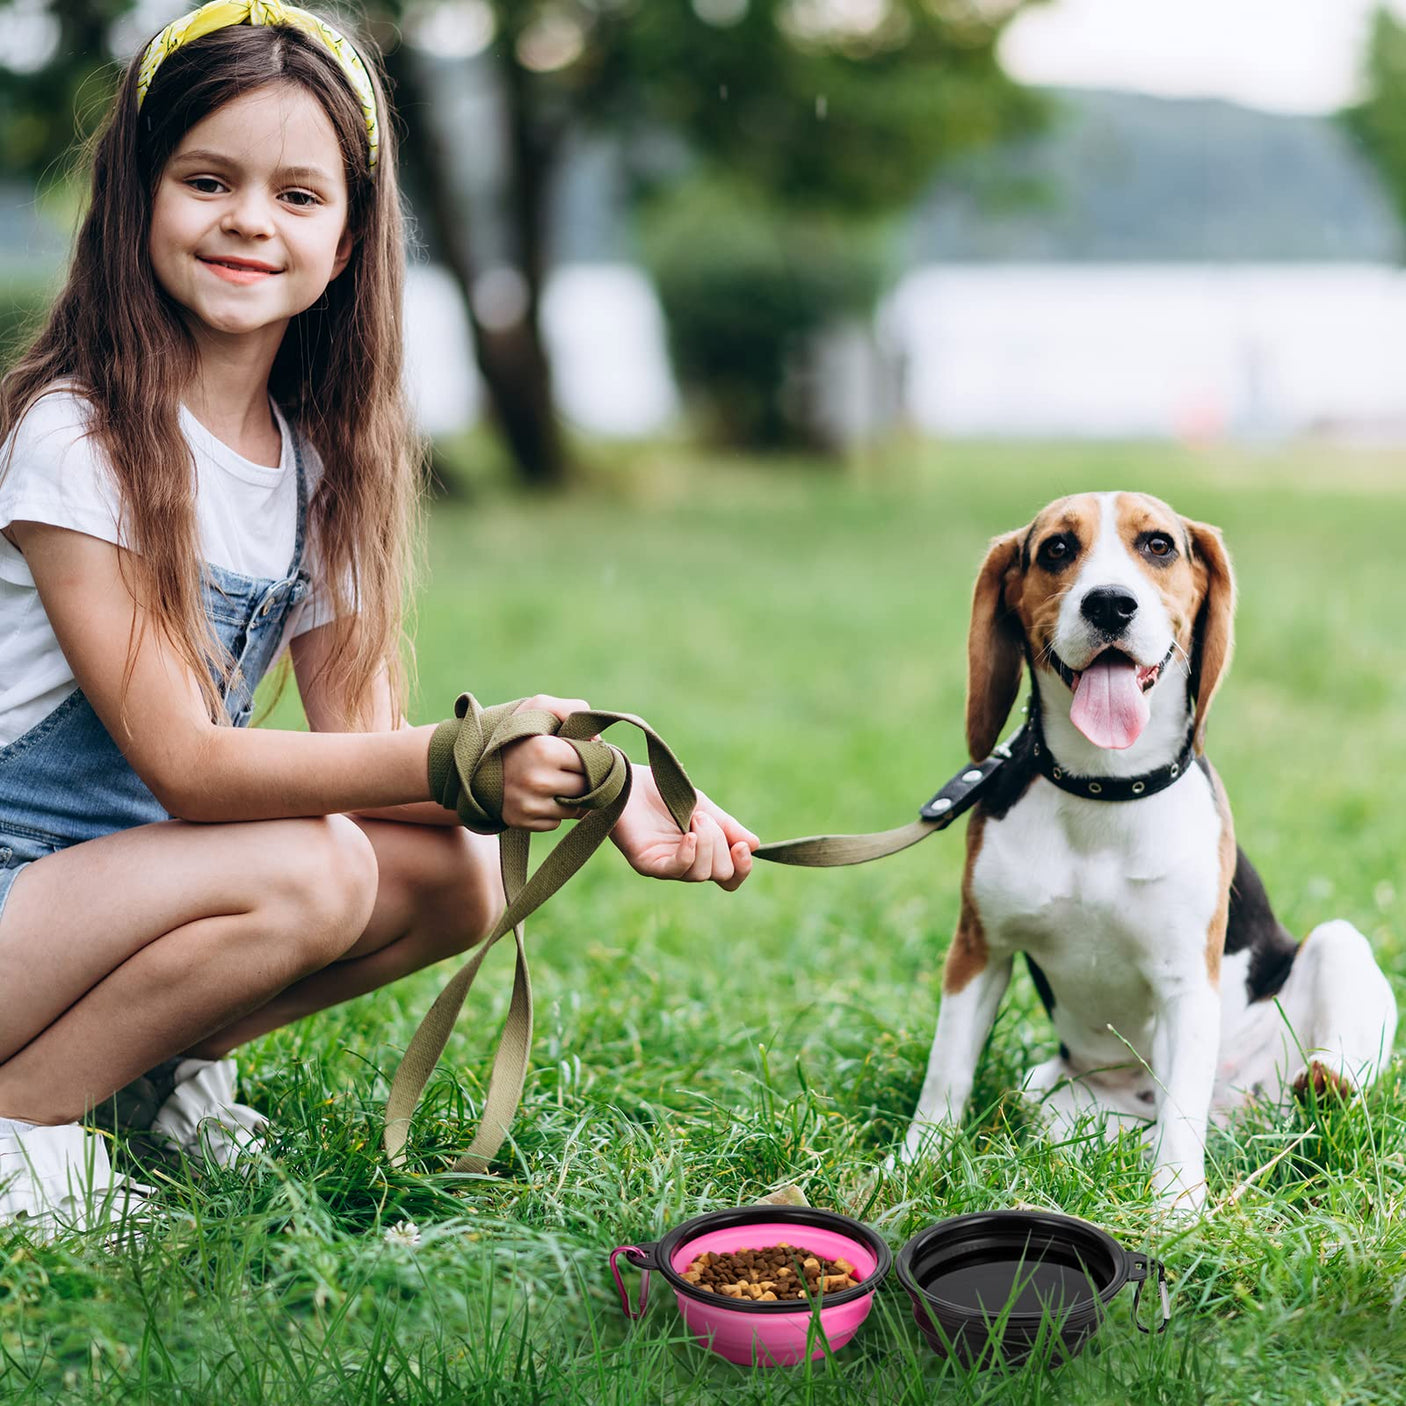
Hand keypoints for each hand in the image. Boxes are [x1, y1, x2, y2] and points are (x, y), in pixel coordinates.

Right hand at [499, 695, 590, 829]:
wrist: (471, 761)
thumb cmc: (514, 732)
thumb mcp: (539, 707)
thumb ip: (573, 710)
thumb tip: (597, 741)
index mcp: (545, 750)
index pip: (591, 762)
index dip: (589, 756)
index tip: (579, 752)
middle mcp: (538, 780)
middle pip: (586, 788)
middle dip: (581, 779)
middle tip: (566, 768)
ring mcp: (529, 804)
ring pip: (574, 809)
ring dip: (568, 798)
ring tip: (551, 781)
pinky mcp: (522, 822)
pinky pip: (555, 822)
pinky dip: (552, 812)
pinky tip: (538, 796)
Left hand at [610, 765, 758, 889]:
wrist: (629, 779)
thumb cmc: (663, 791)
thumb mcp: (703, 806)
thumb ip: (727, 826)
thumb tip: (755, 845)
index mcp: (702, 853)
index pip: (730, 877)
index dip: (742, 867)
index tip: (743, 845)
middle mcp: (686, 865)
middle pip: (720, 874)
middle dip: (720, 843)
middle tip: (702, 816)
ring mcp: (666, 866)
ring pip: (701, 873)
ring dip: (706, 842)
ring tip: (694, 817)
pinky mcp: (647, 864)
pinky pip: (675, 870)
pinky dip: (688, 854)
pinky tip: (689, 836)